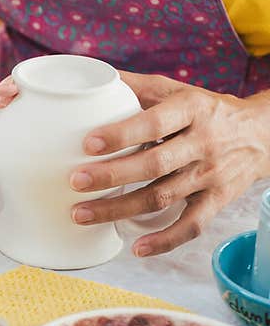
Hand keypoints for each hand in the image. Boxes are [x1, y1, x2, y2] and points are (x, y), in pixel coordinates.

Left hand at [69, 71, 269, 256]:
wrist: (262, 133)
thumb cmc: (205, 110)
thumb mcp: (176, 91)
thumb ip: (136, 88)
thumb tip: (90, 76)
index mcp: (192, 110)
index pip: (154, 123)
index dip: (122, 135)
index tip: (88, 144)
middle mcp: (203, 142)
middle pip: (154, 164)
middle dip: (111, 175)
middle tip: (74, 182)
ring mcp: (211, 175)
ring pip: (163, 197)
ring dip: (120, 209)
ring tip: (81, 214)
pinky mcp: (217, 200)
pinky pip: (192, 226)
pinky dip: (165, 240)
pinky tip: (136, 248)